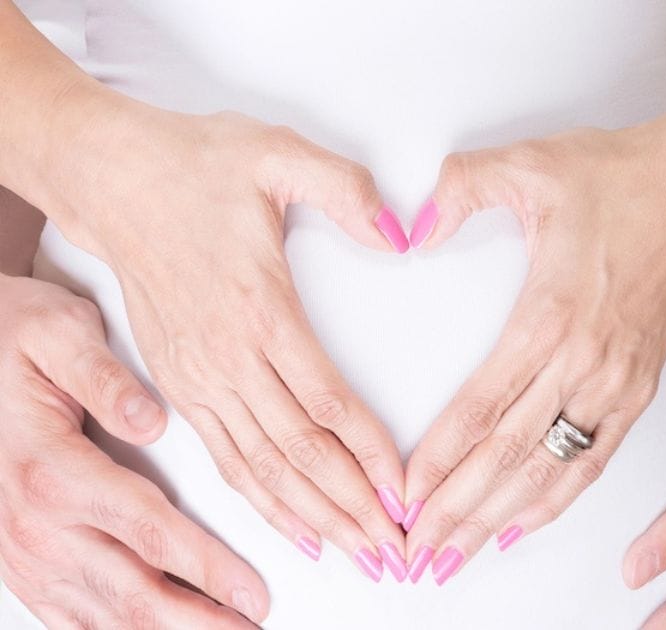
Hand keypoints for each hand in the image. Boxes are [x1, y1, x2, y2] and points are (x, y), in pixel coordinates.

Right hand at [0, 274, 267, 626]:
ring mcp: (24, 552)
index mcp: (54, 470)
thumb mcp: (57, 333)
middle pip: (133, 592)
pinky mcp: (20, 564)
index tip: (253, 592)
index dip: (209, 569)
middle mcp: (37, 524)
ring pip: (104, 617)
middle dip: (200, 621)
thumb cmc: (14, 340)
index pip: (150, 533)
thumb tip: (150, 420)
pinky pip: (68, 619)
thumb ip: (103, 377)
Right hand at [39, 90, 411, 580]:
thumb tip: (401, 233)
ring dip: (314, 514)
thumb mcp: (279, 154)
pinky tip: (297, 526)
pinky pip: (227, 458)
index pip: (326, 401)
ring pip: (262, 467)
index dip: (371, 453)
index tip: (406, 490)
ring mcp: (197, 376)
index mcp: (259, 307)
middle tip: (396, 546)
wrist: (113, 178)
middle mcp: (226, 356)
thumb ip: (346, 190)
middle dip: (353, 505)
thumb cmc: (195, 168)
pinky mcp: (179, 383)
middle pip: (299, 451)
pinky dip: (264, 500)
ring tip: (360, 550)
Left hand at [401, 124, 665, 582]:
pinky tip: (524, 524)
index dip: (438, 460)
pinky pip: (594, 460)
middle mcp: (586, 361)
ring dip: (499, 518)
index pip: (482, 407)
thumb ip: (460, 189)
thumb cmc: (620, 178)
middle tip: (415, 550)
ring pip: (550, 470)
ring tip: (456, 554)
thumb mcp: (529, 164)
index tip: (403, 496)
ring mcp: (617, 381)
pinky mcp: (639, 388)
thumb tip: (410, 227)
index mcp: (552, 315)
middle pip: (509, 455)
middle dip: (456, 510)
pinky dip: (557, 500)